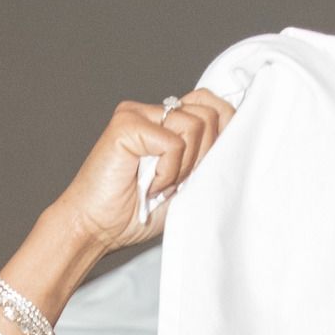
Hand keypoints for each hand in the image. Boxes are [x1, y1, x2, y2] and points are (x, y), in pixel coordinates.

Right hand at [50, 91, 232, 256]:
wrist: (95, 229)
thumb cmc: (133, 215)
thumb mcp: (184, 187)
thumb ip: (206, 160)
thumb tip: (239, 140)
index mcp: (168, 123)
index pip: (213, 105)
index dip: (222, 134)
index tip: (202, 171)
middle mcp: (154, 111)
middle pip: (211, 114)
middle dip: (203, 158)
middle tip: (176, 184)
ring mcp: (139, 113)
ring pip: (196, 126)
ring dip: (184, 169)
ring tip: (159, 186)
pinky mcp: (128, 123)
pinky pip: (173, 143)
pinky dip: (167, 173)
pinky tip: (149, 186)